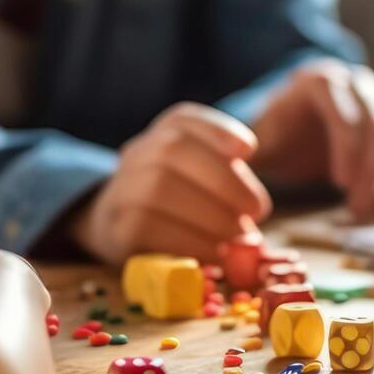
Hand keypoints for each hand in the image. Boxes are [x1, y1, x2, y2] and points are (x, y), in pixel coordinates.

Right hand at [74, 103, 271, 264]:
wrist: (119, 224)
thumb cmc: (180, 202)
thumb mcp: (205, 179)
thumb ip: (231, 185)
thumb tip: (255, 218)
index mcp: (164, 134)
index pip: (184, 120)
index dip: (217, 130)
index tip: (248, 150)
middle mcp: (138, 154)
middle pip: (173, 151)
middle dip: (224, 182)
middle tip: (257, 211)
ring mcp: (121, 189)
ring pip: (159, 190)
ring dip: (210, 216)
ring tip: (239, 235)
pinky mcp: (116, 227)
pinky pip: (148, 229)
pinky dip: (189, 242)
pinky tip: (216, 253)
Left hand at [251, 60, 373, 218]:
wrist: (300, 122)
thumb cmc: (278, 134)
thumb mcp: (258, 139)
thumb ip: (248, 154)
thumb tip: (234, 179)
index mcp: (320, 81)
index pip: (344, 107)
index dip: (347, 145)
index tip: (340, 183)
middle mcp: (359, 82)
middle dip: (371, 170)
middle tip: (357, 210)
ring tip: (370, 209)